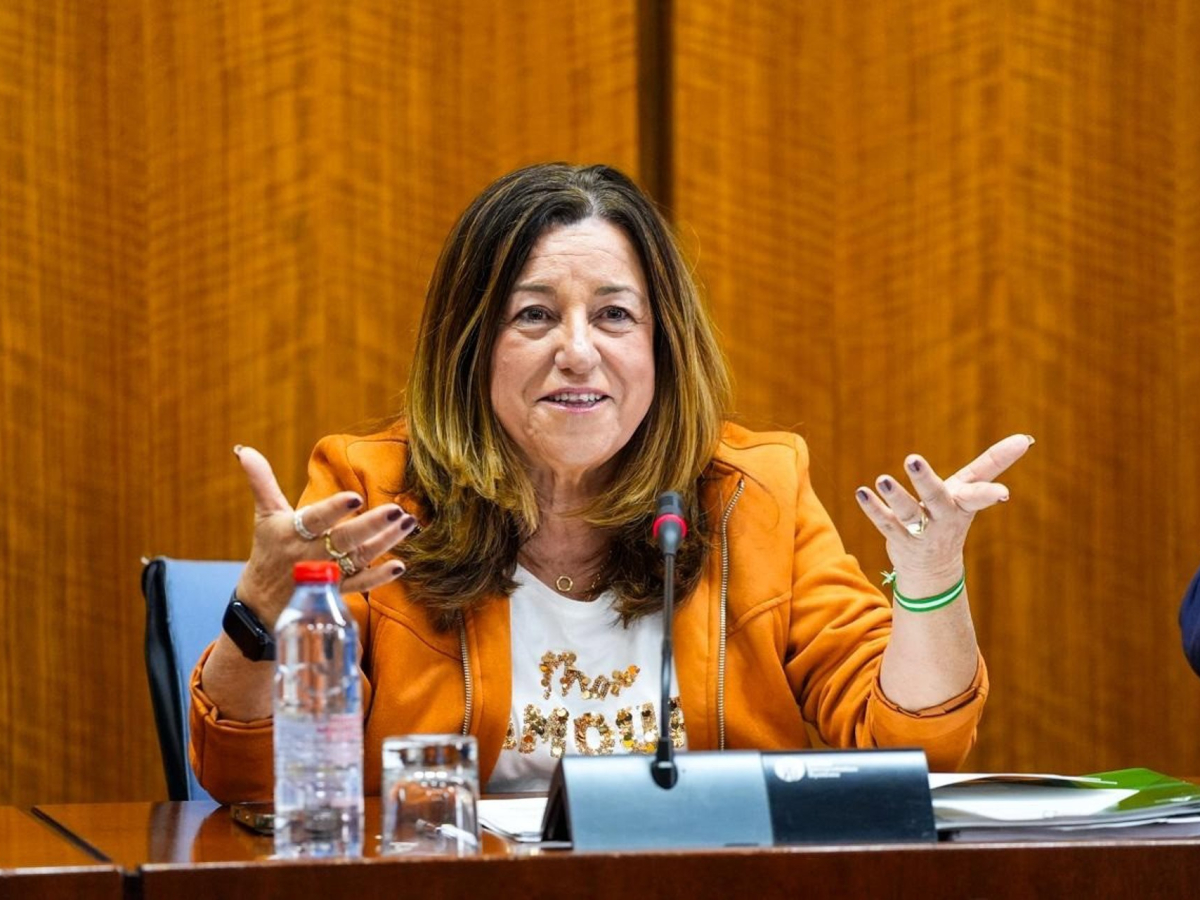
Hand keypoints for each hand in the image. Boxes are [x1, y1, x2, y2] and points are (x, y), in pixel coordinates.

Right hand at [233, 445, 415, 626]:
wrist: (261, 602)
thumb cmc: (269, 549)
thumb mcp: (265, 515)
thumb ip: (262, 482)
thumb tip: (244, 449)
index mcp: (293, 532)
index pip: (316, 519)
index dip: (334, 509)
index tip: (356, 496)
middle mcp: (312, 555)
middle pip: (345, 540)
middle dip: (372, 525)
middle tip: (398, 511)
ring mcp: (327, 576)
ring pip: (359, 558)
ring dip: (386, 542)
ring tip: (409, 523)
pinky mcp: (336, 592)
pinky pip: (360, 585)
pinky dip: (379, 577)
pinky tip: (399, 566)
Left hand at [855, 434, 1034, 594]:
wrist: (933, 566)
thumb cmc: (953, 513)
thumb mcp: (971, 488)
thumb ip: (994, 463)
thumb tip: (1025, 438)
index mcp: (964, 503)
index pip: (979, 496)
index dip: (990, 495)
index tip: (1004, 494)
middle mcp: (944, 518)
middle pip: (936, 498)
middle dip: (925, 480)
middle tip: (912, 457)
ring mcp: (921, 532)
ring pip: (908, 514)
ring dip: (895, 496)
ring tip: (882, 479)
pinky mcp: (899, 539)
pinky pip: (885, 523)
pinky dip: (873, 508)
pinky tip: (861, 492)